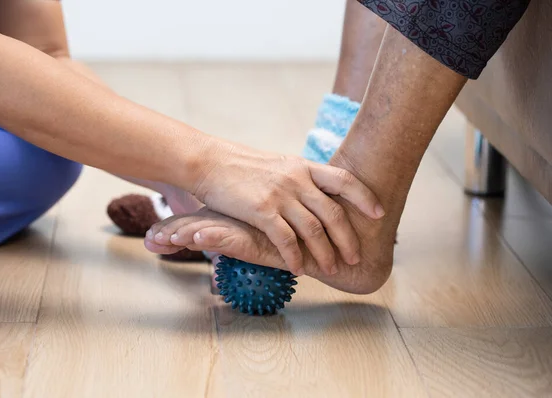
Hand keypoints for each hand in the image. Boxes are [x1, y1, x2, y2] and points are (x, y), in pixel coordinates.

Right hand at [154, 143, 383, 275]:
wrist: (208, 162)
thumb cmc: (240, 166)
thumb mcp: (277, 164)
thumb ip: (299, 178)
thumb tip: (316, 192)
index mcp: (302, 166)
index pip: (344, 179)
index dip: (365, 196)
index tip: (380, 213)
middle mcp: (296, 179)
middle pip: (333, 212)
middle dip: (348, 238)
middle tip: (355, 257)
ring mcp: (280, 194)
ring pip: (314, 229)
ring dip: (325, 253)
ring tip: (331, 269)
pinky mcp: (261, 210)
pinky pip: (286, 239)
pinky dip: (295, 257)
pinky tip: (299, 269)